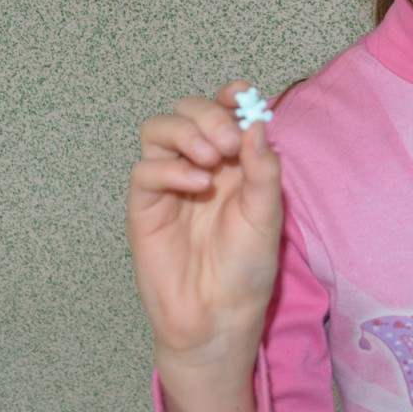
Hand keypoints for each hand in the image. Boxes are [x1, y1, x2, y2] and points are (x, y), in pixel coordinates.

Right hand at [127, 81, 281, 371]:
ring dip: (186, 132)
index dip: (230, 96)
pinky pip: (145, 170)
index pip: (224, 111)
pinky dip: (170, 168)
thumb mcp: (267, 214)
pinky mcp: (145, 207)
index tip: (242, 95)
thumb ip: (264, 169)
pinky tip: (197, 184)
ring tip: (211, 158)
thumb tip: (258, 124)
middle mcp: (199, 164)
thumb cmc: (247, 267)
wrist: (220, 316)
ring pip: (158, 130)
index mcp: (234, 160)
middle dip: (209, 116)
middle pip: (188, 111)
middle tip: (228, 143)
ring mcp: (169, 183)